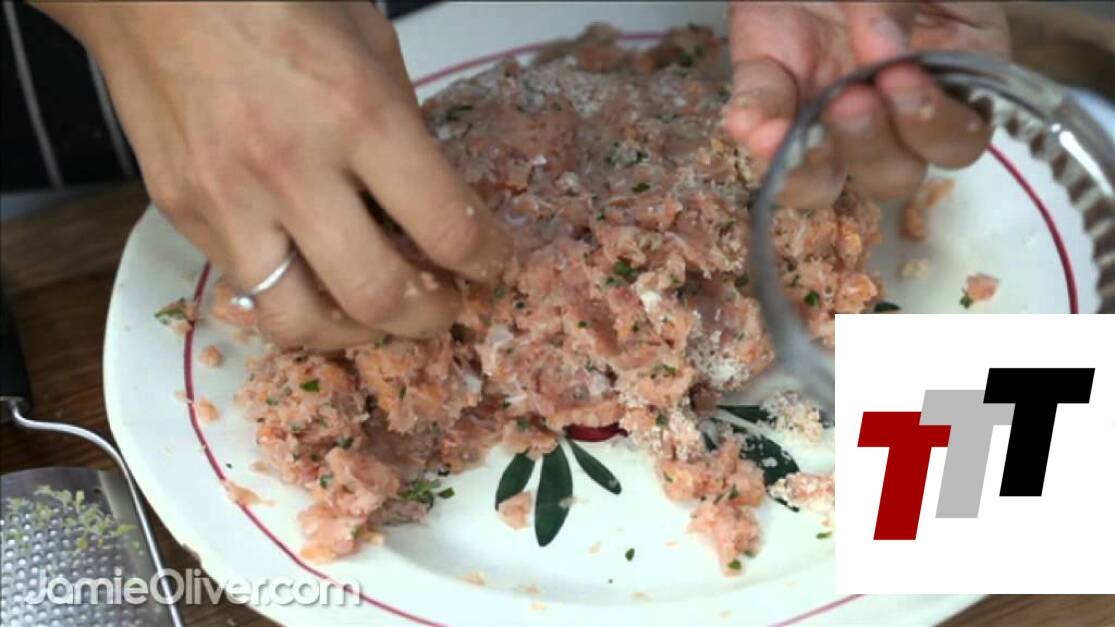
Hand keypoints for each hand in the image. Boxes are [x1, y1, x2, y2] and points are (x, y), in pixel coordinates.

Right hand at [38, 2, 509, 347]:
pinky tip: (314, 275)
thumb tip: (433, 196)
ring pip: (299, 321)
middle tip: (446, 305)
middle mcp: (291, 169)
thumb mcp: (368, 42)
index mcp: (355, 113)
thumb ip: (404, 125)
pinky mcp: (183, 214)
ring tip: (378, 310)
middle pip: (377, 296)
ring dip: (355, 331)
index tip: (493, 263)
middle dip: (431, 317)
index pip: (445, 226)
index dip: (486, 260)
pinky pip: (247, 288)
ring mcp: (228, 200)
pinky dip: (293, 296)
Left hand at [724, 2, 1008, 207]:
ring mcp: (826, 113)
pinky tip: (748, 123)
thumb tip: (883, 51)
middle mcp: (890, 111)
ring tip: (789, 133)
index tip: (900, 78)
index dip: (933, 126)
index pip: (957, 139)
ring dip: (808, 168)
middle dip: (872, 148)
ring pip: (823, 182)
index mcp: (949, 76)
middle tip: (851, 100)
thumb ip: (899, 6)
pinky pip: (759, 128)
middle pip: (894, 175)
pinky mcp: (770, 96)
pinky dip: (753, 128)